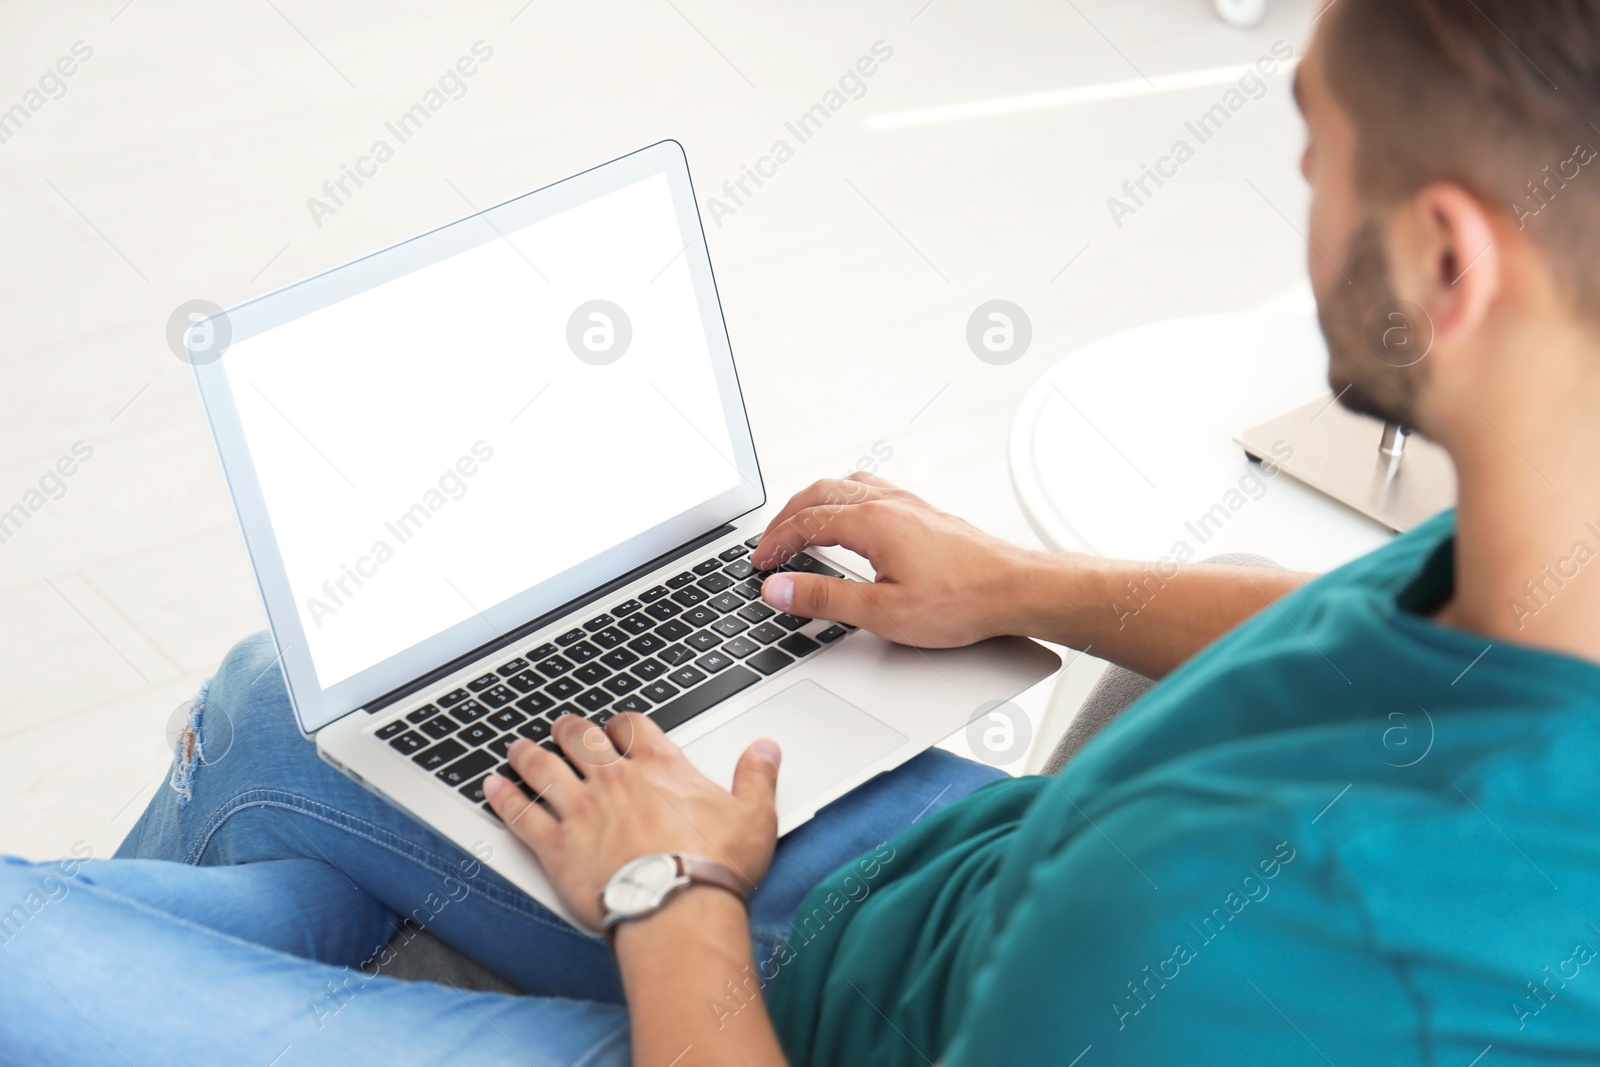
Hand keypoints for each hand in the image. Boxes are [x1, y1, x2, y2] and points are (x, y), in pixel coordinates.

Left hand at [483, 713, 780, 932]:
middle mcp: (614, 780)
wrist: (676, 907)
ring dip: (528, 755)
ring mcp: (581, 810)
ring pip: (543, 768)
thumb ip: (757, 776)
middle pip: (581, 739)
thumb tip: (766, 749)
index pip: (633, 727)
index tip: (617, 727)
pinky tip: (492, 787)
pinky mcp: (556, 846)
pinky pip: (521, 814)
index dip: (622, 724)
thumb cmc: (715, 866)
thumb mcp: (755, 815)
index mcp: (659, 767)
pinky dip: (504, 798)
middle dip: (569, 729)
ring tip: (516, 748)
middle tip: (562, 726)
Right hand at [750, 473, 1037, 647]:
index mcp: (873, 522)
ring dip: (814, 502)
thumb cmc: (962, 601)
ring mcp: (909, 504)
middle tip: (769, 543)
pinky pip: (872, 490)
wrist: (1016, 590)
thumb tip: (778, 588)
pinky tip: (850, 518)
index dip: (775, 543)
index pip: (805, 522)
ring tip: (799, 524)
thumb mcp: (882, 611)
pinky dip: (844, 499)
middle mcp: (890, 504)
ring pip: (846, 485)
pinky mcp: (925, 513)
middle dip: (786, 517)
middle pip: (820, 493)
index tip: (759, 562)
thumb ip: (824, 598)